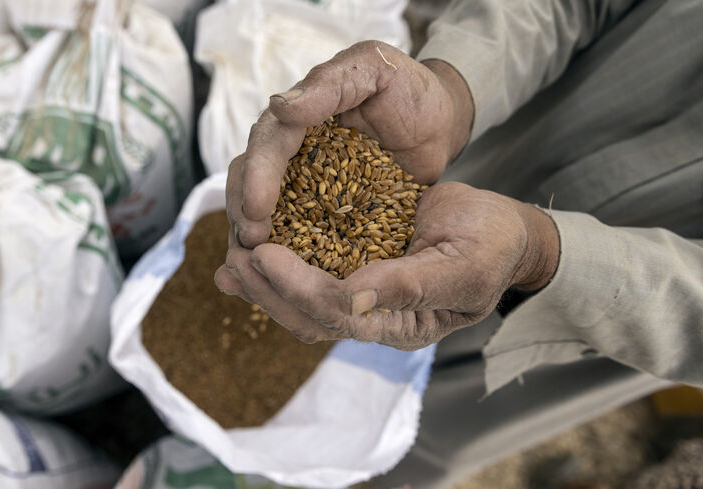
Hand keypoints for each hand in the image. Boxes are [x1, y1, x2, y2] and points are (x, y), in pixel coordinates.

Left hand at [216, 182, 558, 349]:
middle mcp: (375, 316)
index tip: (264, 257)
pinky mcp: (356, 267)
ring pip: (302, 302)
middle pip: (308, 316)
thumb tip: (354, 295)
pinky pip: (311, 273)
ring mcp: (363, 294)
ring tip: (229, 265)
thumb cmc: (493, 246)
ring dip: (264, 286)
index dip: (298, 288)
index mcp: (400, 323)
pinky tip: (252, 248)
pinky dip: (279, 267)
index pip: (338, 314)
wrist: (504, 231)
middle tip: (233, 264)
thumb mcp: (463, 266)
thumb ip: (411, 283)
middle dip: (267, 293)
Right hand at [230, 41, 473, 249]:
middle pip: (251, 181)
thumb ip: (330, 84)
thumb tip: (280, 107)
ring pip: (266, 213)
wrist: (440, 121)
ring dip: (253, 241)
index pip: (267, 145)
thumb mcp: (372, 70)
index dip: (256, 177)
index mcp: (298, 116)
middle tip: (249, 246)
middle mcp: (291, 152)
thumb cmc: (409, 89)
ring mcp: (306, 185)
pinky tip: (274, 283)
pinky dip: (283, 258)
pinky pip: (299, 235)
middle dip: (244, 213)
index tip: (255, 209)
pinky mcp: (326, 213)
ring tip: (249, 269)